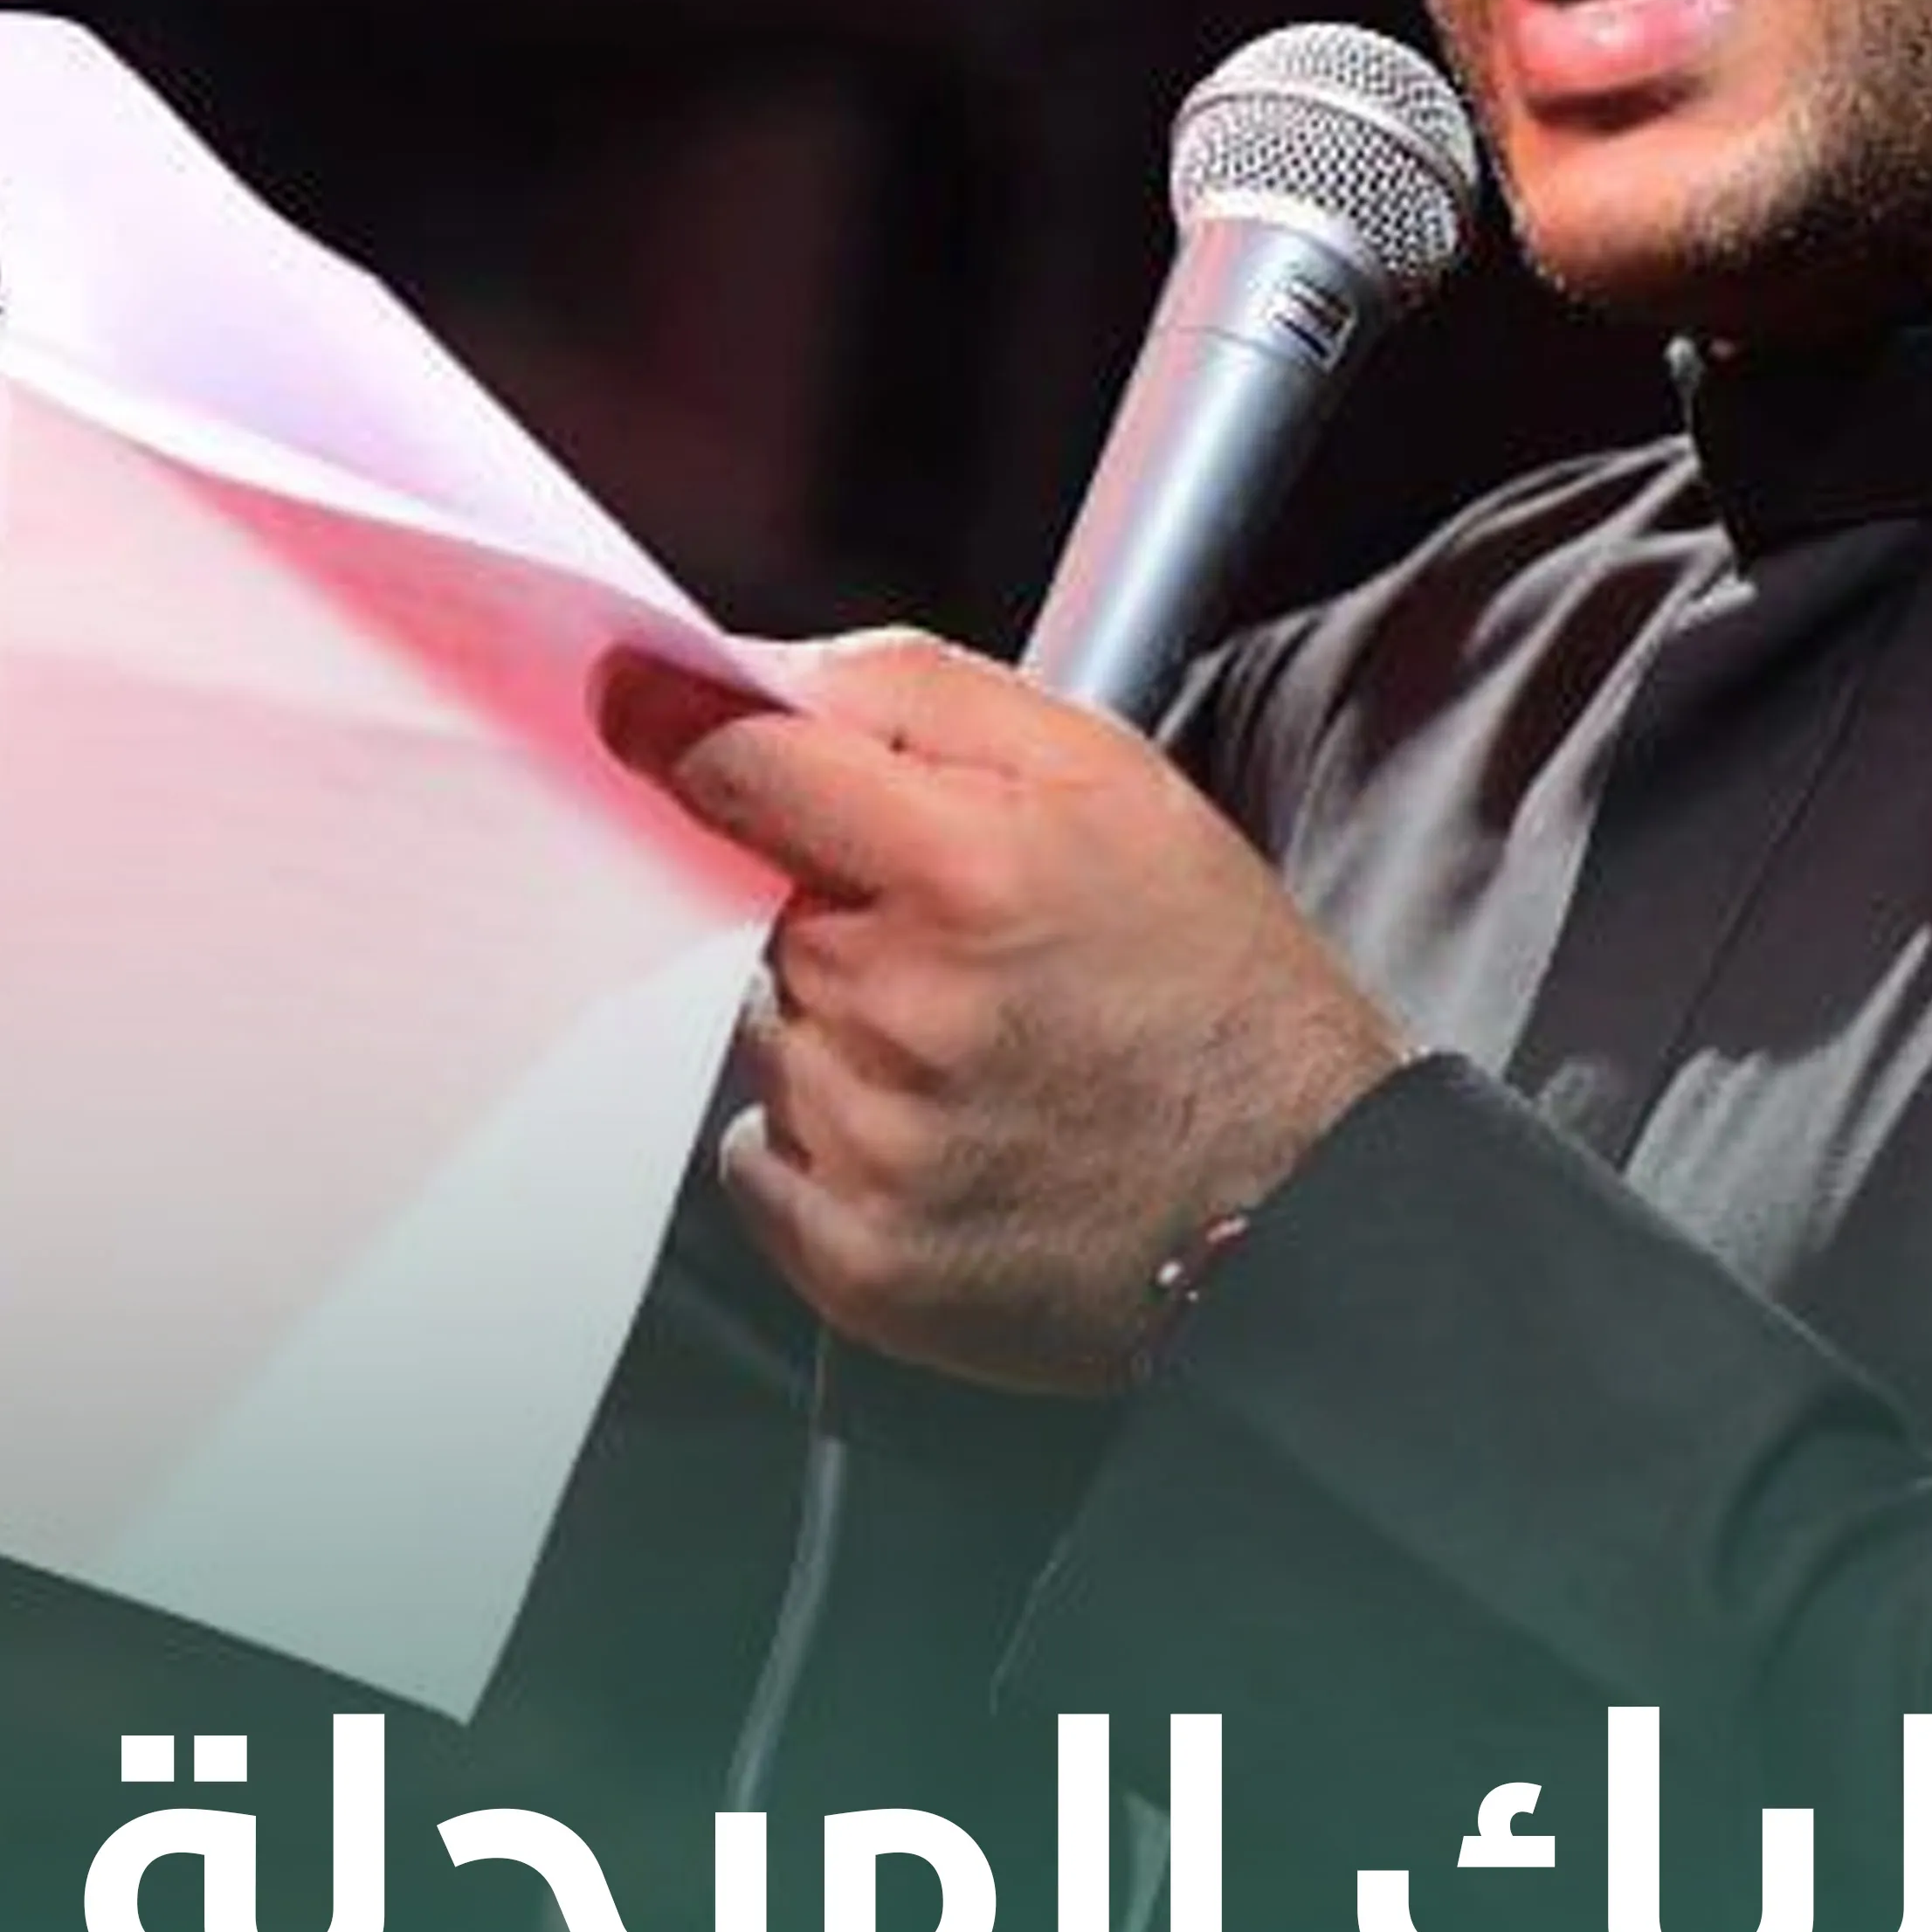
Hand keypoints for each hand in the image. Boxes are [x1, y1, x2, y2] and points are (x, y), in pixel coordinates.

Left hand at [602, 631, 1407, 1391]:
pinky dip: (821, 1139)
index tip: (635, 710)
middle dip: (832, 907)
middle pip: (755, 909)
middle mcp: (903, 1014)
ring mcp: (870, 1148)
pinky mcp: (854, 1260)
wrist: (1295, 1204)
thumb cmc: (1211, 986)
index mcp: (966, 874)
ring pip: (765, 1031)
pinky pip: (757, 1155)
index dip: (675, 729)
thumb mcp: (1109, 777)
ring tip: (973, 1054)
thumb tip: (752, 671)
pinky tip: (938, 1136)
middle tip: (962, 948)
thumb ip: (916, 694)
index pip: (737, 768)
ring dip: (836, 1024)